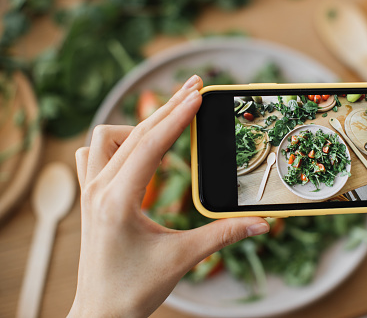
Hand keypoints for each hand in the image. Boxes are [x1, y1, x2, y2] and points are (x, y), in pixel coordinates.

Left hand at [68, 75, 268, 316]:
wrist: (101, 312)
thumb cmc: (134, 289)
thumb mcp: (182, 259)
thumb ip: (223, 236)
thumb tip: (261, 224)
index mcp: (119, 200)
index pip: (150, 144)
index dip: (177, 116)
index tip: (197, 93)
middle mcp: (99, 189)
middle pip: (135, 133)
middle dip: (167, 108)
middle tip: (194, 87)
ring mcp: (90, 191)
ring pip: (107, 138)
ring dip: (138, 126)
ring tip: (168, 127)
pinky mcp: (90, 197)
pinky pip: (94, 155)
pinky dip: (116, 143)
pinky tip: (134, 150)